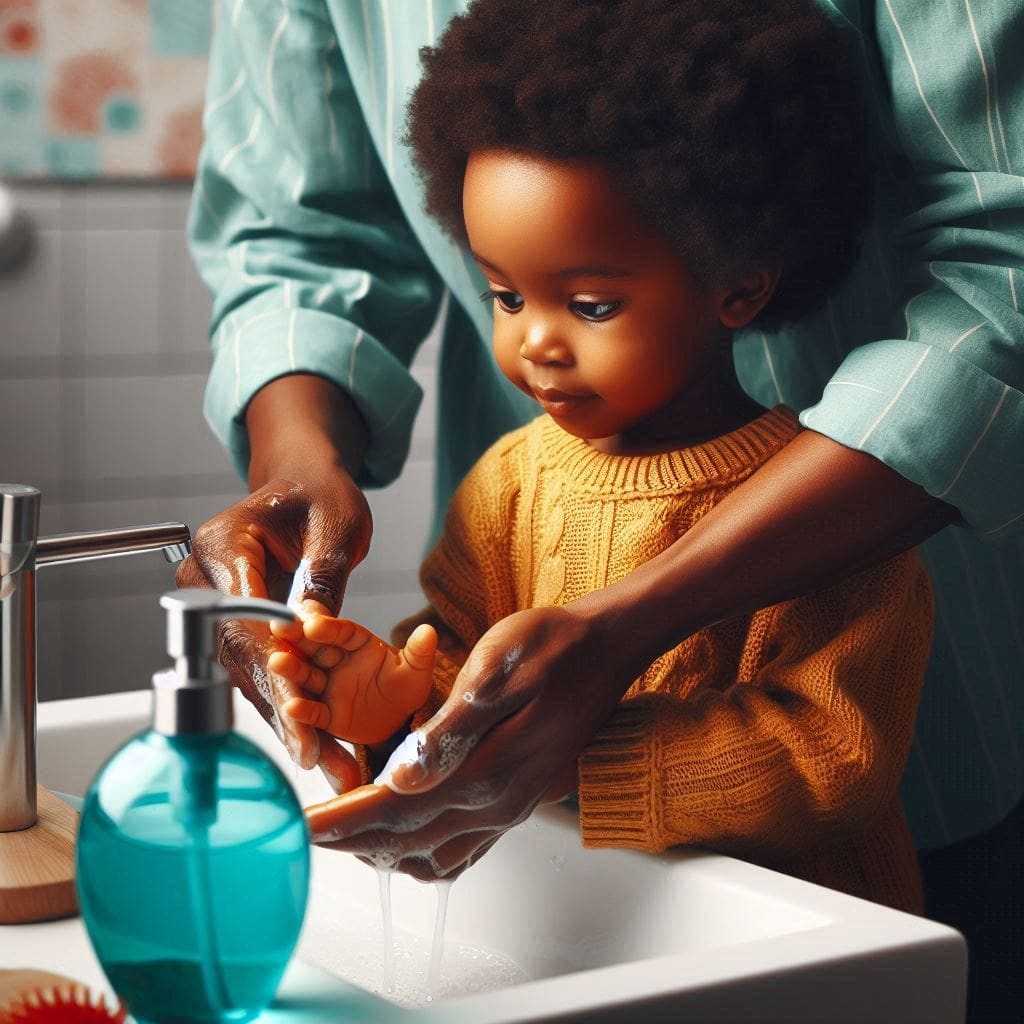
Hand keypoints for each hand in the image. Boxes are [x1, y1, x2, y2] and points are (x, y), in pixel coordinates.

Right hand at [176, 465, 371, 785]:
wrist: (305, 486)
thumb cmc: (319, 495)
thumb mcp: (333, 527)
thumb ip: (320, 577)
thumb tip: (312, 627)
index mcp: (222, 545)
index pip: (243, 619)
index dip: (272, 670)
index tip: (300, 713)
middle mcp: (207, 580)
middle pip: (239, 656)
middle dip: (280, 708)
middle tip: (317, 756)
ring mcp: (217, 607)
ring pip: (248, 674)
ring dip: (286, 718)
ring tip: (326, 762)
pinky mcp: (238, 627)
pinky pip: (260, 670)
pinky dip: (289, 704)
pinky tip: (316, 742)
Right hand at [268, 615, 437, 743]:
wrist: (398, 721)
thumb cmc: (405, 686)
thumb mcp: (416, 670)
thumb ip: (419, 653)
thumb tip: (429, 632)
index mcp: (358, 641)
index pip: (342, 631)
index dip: (328, 626)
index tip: (313, 623)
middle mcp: (337, 660)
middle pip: (315, 648)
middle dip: (298, 639)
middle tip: (280, 627)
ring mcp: (327, 685)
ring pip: (307, 676)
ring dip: (292, 670)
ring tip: (278, 662)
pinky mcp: (325, 713)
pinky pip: (313, 711)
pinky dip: (303, 710)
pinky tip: (292, 707)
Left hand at [303, 602, 639, 880]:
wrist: (608, 649)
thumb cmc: (552, 648)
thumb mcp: (497, 671)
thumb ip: (449, 732)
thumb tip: (400, 777)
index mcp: (486, 769)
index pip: (396, 808)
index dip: (343, 821)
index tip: (301, 828)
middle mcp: (498, 802)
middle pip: (407, 839)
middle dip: (352, 839)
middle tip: (308, 833)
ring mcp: (513, 807)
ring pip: (433, 853)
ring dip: (385, 849)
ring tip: (348, 833)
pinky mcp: (521, 800)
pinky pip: (465, 849)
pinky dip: (424, 853)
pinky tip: (408, 839)